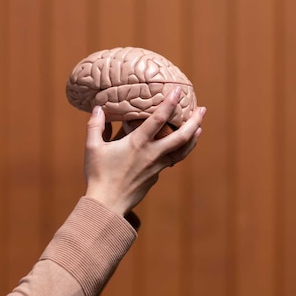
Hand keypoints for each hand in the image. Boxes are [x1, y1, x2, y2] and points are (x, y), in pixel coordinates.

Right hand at [83, 88, 204, 216]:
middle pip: (182, 136)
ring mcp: (156, 167)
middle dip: (195, 121)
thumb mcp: (92, 147)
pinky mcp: (155, 177)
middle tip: (202, 109)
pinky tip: (177, 148)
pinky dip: (177, 151)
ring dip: (193, 138)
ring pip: (182, 151)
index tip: (179, 91)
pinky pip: (170, 161)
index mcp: (137, 143)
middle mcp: (152, 154)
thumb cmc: (98, 175)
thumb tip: (98, 108)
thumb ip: (95, 126)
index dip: (170, 103)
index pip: (158, 119)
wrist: (107, 204)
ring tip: (199, 128)